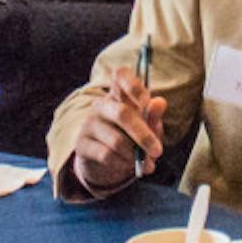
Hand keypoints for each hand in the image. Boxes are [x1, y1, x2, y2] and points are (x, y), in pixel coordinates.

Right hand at [69, 65, 164, 196]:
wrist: (107, 164)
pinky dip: (122, 165)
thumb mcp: (148, 127)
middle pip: (122, 113)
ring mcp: (89, 124)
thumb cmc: (132, 138)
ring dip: (134, 156)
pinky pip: (106, 155)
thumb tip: (160, 102)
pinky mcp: (81, 144)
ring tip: (142, 163)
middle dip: (143, 135)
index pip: (120, 76)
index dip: (134, 86)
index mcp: (120, 94)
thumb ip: (153, 115)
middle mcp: (102, 105)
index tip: (146, 102)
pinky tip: (127, 166)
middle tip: (158, 151)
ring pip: (116, 140)